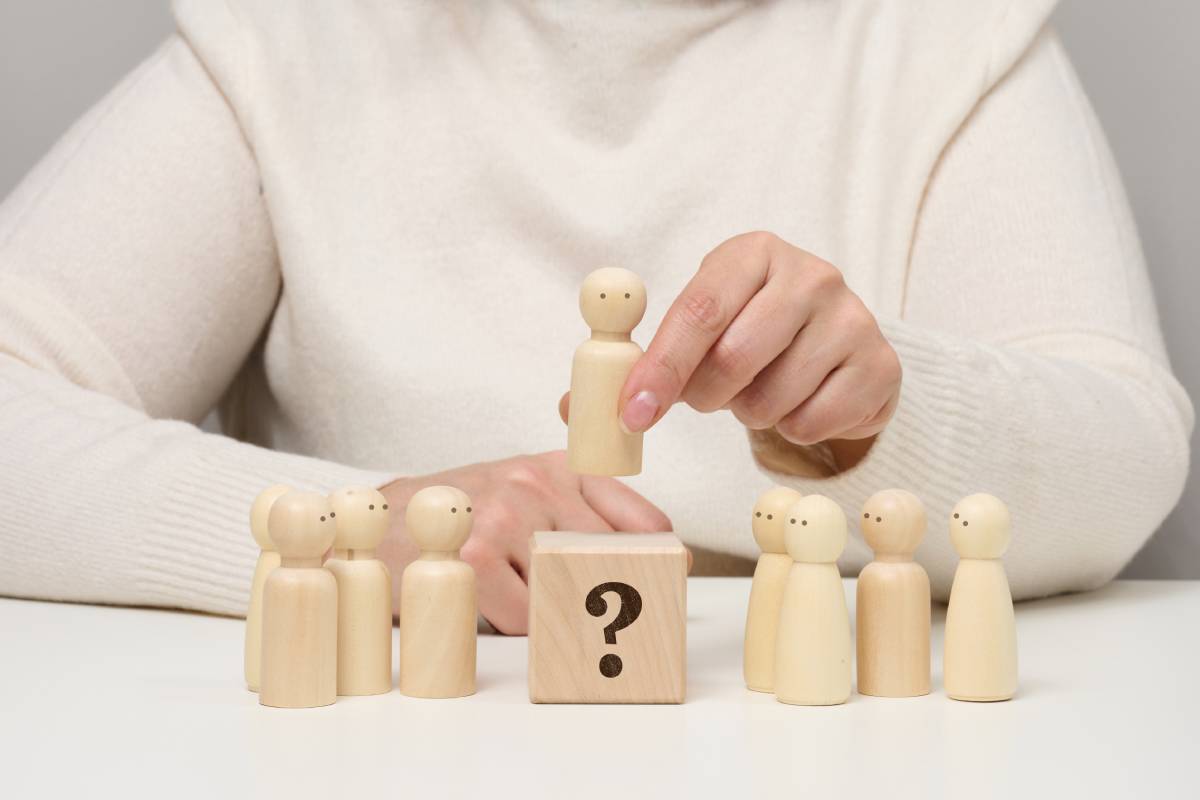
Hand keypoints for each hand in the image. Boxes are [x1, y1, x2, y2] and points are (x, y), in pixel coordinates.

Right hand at [377, 451, 671, 634]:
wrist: (384, 519)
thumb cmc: (464, 514)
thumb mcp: (528, 494)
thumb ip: (583, 517)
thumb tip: (656, 564)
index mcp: (563, 468)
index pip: (645, 522)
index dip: (663, 564)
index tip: (668, 590)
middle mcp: (539, 484)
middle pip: (616, 560)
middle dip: (617, 602)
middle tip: (616, 630)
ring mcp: (507, 516)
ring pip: (572, 591)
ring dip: (560, 616)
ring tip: (539, 615)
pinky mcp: (477, 555)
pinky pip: (528, 616)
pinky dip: (520, 627)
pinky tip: (498, 611)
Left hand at [615, 232, 900, 457]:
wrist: (832, 348)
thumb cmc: (748, 335)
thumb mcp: (695, 332)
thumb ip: (637, 364)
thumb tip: (574, 408)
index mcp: (753, 253)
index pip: (699, 309)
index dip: (661, 366)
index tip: (632, 412)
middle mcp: (811, 274)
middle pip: (735, 357)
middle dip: (707, 396)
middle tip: (708, 397)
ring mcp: (854, 317)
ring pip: (774, 397)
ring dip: (751, 412)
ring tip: (760, 390)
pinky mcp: (881, 364)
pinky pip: (814, 422)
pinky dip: (792, 429)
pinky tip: (799, 401)